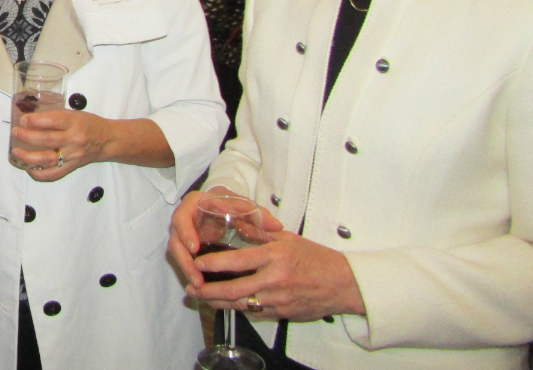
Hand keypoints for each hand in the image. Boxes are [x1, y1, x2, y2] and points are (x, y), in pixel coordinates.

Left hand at [10, 110, 173, 181]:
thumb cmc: (88, 124)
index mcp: (74, 122)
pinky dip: (38, 173)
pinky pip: (52, 174)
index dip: (35, 121)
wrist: (107, 140)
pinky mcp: (71, 167)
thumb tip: (28, 118)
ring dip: (27, 157)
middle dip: (26, 137)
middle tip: (15, 133)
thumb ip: (54, 117)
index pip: (52, 121)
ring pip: (46, 159)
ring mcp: (72, 156)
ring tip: (15, 153)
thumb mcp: (74, 114)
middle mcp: (74, 140)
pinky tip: (28, 169)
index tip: (23, 120)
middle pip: (46, 140)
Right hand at [168, 188, 282, 287]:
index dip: (185, 233)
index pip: (181, 218)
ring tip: (200, 286)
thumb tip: (277, 226)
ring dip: (187, 270)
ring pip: (177, 253)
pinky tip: (201, 285)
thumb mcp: (245, 206)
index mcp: (194, 203)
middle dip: (184, 260)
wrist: (226, 206)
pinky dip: (191, 272)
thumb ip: (259, 214)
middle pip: (175, 240)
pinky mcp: (187, 246)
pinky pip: (184, 260)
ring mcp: (184, 233)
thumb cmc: (235, 204)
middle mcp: (184, 219)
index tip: (195, 249)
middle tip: (197, 277)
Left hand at [187, 230, 365, 320]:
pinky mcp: (283, 313)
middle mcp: (275, 280)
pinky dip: (240, 307)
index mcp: (275, 257)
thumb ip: (260, 232)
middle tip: (192, 288)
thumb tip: (236, 223)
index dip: (214, 264)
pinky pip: (256, 312)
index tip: (197, 263)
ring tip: (202, 297)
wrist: (343, 284)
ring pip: (241, 305)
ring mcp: (279, 300)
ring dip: (219, 302)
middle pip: (234, 290)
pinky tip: (227, 303)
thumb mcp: (288, 238)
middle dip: (209, 291)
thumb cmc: (316, 257)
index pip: (238, 261)